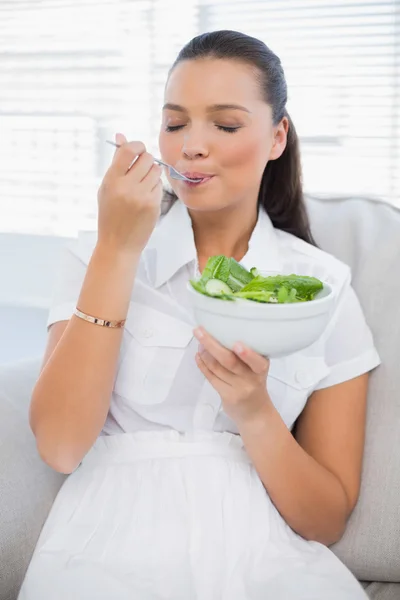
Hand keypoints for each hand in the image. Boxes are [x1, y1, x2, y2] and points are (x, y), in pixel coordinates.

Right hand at [97, 133, 162, 253]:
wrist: (118, 244)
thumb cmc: (110, 214)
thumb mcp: (107, 187)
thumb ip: (116, 162)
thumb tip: (121, 136)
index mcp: (111, 180)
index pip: (128, 150)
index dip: (136, 145)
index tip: (137, 149)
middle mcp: (127, 187)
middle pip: (146, 157)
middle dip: (146, 159)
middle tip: (140, 169)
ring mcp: (142, 196)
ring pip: (156, 170)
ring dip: (151, 174)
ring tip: (141, 186)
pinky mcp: (154, 205)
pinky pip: (159, 186)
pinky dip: (154, 188)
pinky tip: (145, 199)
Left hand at [194, 327, 271, 425]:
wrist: (256, 413)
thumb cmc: (255, 384)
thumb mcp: (258, 369)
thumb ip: (247, 355)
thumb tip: (222, 332)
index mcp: (261, 368)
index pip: (256, 361)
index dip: (247, 354)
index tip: (237, 344)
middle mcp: (251, 379)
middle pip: (229, 361)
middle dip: (212, 344)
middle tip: (200, 331)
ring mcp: (238, 389)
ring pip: (217, 368)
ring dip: (205, 353)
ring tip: (199, 341)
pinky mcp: (226, 396)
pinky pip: (211, 377)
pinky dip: (202, 365)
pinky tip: (198, 355)